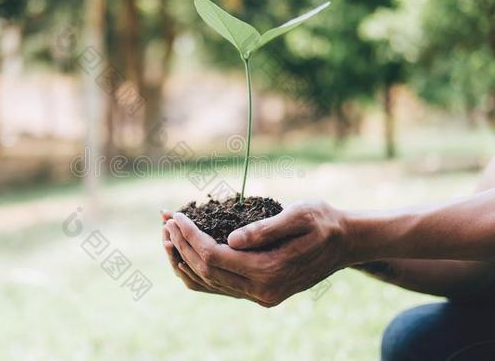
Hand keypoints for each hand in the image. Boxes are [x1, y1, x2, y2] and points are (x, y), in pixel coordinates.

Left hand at [164, 200, 349, 306]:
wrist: (346, 243)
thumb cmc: (323, 222)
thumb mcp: (299, 215)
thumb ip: (265, 229)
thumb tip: (231, 240)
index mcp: (270, 270)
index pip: (214, 256)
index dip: (190, 236)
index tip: (176, 216)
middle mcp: (262, 290)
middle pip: (206, 271)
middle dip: (180, 245)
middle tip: (165, 221)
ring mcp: (261, 296)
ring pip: (209, 284)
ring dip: (184, 260)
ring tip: (167, 236)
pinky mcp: (261, 293)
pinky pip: (219, 288)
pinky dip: (198, 272)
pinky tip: (185, 256)